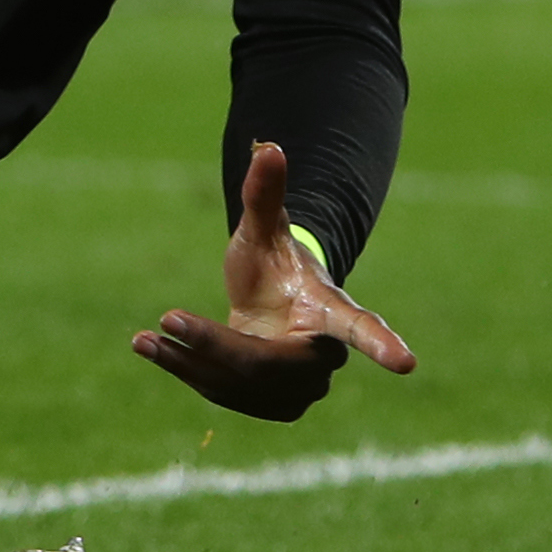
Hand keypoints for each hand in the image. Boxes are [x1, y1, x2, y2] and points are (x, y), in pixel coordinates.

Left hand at [131, 141, 416, 421]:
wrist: (268, 303)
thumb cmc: (274, 262)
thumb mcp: (263, 229)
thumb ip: (265, 195)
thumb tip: (267, 146)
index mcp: (333, 310)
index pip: (361, 327)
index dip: (382, 343)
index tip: (406, 363)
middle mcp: (324, 357)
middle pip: (270, 365)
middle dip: (216, 345)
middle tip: (168, 318)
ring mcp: (301, 389)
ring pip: (242, 387)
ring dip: (189, 363)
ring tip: (145, 341)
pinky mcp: (272, 406)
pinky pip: (226, 397)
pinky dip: (186, 374)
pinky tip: (152, 351)